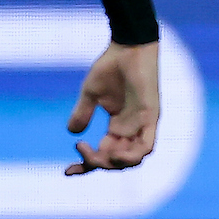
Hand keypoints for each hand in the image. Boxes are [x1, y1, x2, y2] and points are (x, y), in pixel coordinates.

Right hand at [64, 41, 159, 173]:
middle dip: (96, 163)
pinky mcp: (151, 117)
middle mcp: (131, 130)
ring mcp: (142, 125)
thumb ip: (83, 113)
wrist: (128, 46)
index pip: (103, 155)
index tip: (67, 171)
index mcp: (118, 127)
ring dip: (113, 163)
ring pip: (132, 159)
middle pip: (116, 161)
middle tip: (81, 149)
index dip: (86, 166)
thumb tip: (72, 133)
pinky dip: (131, 155)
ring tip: (96, 153)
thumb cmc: (111, 66)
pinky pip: (146, 146)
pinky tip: (114, 152)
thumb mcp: (91, 93)